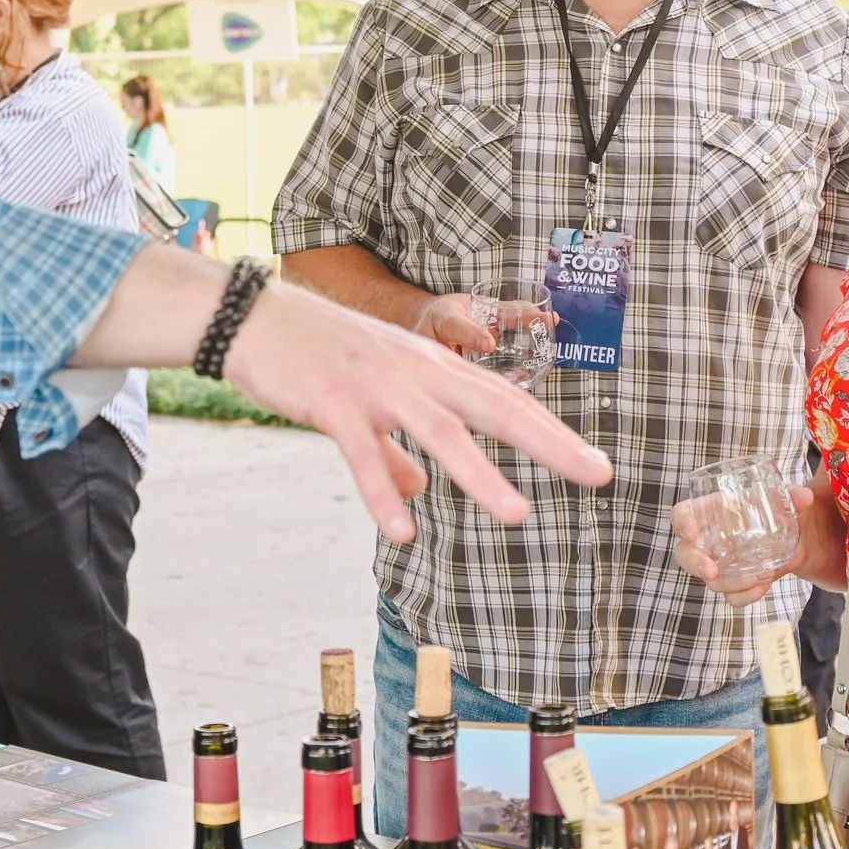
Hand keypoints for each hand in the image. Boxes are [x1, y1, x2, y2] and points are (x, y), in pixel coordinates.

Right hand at [219, 280, 612, 542]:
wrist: (252, 316)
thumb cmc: (312, 356)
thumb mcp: (365, 401)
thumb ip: (394, 450)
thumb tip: (417, 495)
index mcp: (431, 368)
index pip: (505, 399)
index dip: (553, 432)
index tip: (594, 463)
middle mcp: (416, 372)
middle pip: (495, 406)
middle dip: (550, 444)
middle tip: (597, 474)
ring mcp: (376, 386)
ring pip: (440, 431)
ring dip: (481, 475)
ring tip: (519, 515)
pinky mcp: (332, 402)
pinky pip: (363, 453)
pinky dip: (383, 492)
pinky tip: (403, 532)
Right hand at [672, 470, 845, 604]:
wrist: (796, 536)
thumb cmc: (776, 510)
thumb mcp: (784, 500)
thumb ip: (791, 496)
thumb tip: (804, 496)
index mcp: (711, 512)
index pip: (683, 514)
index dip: (681, 522)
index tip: (690, 532)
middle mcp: (709, 540)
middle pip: (685, 554)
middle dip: (694, 564)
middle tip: (710, 571)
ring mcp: (720, 564)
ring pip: (711, 581)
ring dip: (732, 582)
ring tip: (761, 575)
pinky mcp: (735, 582)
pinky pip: (732, 597)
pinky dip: (747, 595)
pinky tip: (764, 586)